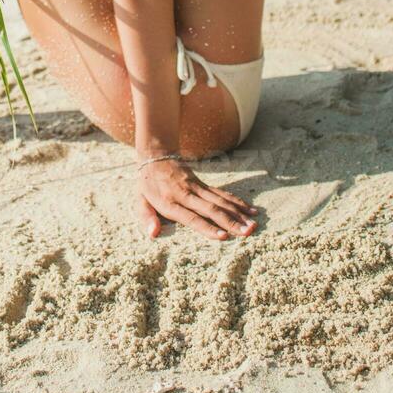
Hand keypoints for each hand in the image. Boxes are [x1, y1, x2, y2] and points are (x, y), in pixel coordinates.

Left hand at [135, 158, 258, 240]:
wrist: (156, 155)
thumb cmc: (147, 184)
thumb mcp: (139, 201)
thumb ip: (146, 217)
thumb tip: (153, 234)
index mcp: (170, 202)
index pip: (191, 217)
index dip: (207, 227)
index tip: (223, 236)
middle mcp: (186, 195)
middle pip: (211, 209)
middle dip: (231, 222)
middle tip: (247, 232)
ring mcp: (197, 188)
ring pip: (221, 201)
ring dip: (238, 213)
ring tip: (253, 224)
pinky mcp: (204, 184)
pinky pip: (223, 194)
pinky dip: (237, 202)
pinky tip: (251, 210)